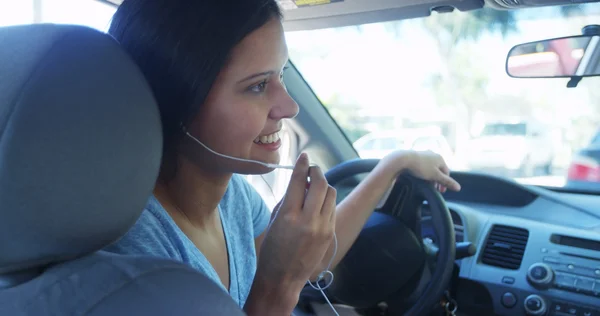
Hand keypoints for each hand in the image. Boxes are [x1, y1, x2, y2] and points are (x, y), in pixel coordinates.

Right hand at [250, 153, 335, 311]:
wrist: (282, 279)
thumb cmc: (271, 250)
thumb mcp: (274, 221)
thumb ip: (287, 199)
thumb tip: (299, 181)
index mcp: (288, 216)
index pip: (299, 181)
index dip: (302, 165)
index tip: (304, 156)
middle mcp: (308, 221)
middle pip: (321, 184)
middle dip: (317, 172)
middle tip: (311, 169)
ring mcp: (323, 228)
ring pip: (331, 195)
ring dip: (323, 186)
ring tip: (314, 187)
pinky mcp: (330, 235)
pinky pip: (332, 209)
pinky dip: (326, 201)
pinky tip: (317, 204)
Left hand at [380, 150, 460, 192]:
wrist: (403, 159)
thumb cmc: (421, 167)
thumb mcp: (435, 176)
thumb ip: (447, 182)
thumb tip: (459, 187)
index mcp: (440, 158)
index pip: (446, 172)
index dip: (445, 183)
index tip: (441, 191)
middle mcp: (433, 154)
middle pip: (438, 170)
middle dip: (437, 180)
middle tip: (434, 189)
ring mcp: (424, 154)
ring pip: (430, 168)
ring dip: (430, 177)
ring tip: (427, 184)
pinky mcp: (416, 156)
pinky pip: (423, 166)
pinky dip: (423, 173)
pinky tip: (419, 177)